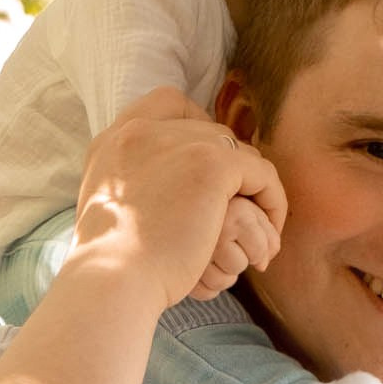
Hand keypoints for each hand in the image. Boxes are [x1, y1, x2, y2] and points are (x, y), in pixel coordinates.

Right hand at [71, 89, 287, 314]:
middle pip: (209, 130)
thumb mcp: (110, 210)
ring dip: (252, 186)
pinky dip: (272, 201)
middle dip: (229, 166)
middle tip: (240, 206)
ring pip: (238, 151)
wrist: (112, 280)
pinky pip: (262, 173)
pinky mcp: (211, 164)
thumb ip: (133, 185)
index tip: (204, 162)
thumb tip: (162, 188)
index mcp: (114, 140)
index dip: (194, 125)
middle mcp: (142, 130)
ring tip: (259, 225)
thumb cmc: (111, 266)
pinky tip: (270, 233)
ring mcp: (177, 142)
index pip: (165, 103)